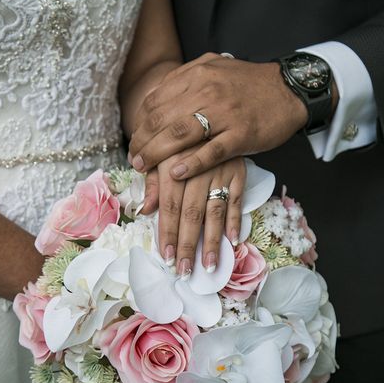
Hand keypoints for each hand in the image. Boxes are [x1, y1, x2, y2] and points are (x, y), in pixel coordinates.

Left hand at [128, 52, 308, 179]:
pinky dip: (191, 163)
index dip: (140, 124)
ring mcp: (224, 114)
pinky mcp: (241, 134)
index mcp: (197, 75)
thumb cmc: (248, 83)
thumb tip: (155, 96)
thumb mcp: (214, 69)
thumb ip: (185, 79)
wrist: (289, 89)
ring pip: (180, 135)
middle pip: (162, 119)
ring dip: (156, 154)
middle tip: (134, 158)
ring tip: (143, 167)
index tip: (135, 140)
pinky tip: (175, 173)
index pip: (156, 101)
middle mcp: (207, 92)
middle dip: (142, 142)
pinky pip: (211, 151)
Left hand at [141, 151, 245, 277]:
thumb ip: (153, 182)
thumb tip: (144, 210)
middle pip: (192, 213)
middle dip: (188, 245)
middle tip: (184, 271)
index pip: (170, 206)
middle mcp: (197, 169)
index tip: (165, 257)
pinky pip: (237, 199)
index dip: (167, 232)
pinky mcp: (239, 171)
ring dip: (212, 241)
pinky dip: (235, 221)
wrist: (207, 112)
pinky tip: (233, 242)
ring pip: (215, 210)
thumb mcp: (161, 154)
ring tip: (208, 266)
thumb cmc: (178, 140)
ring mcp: (221, 171)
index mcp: (174, 164)